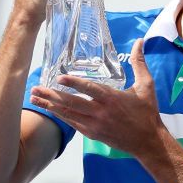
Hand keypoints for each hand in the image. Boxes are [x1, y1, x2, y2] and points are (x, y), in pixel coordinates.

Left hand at [30, 39, 163, 156]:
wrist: (148, 142)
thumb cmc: (147, 112)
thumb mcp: (146, 85)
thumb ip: (139, 63)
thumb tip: (140, 41)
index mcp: (112, 98)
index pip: (89, 89)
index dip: (73, 83)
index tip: (59, 77)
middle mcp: (100, 112)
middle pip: (71, 103)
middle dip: (51, 96)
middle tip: (35, 89)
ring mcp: (95, 125)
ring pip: (68, 114)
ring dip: (50, 106)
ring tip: (34, 98)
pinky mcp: (93, 134)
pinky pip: (73, 124)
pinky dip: (60, 116)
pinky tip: (50, 110)